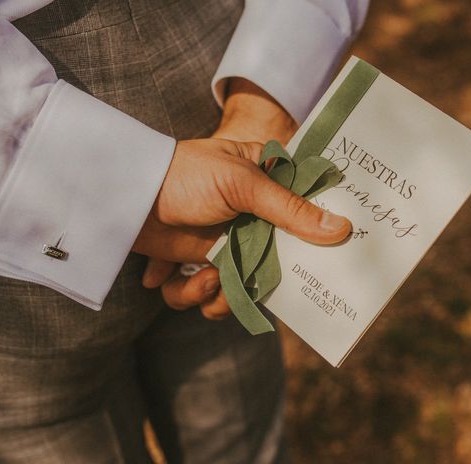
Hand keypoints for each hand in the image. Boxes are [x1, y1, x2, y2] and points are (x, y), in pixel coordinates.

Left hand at [139, 80, 345, 319]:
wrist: (128, 195)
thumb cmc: (187, 174)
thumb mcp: (243, 185)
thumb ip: (290, 209)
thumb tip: (342, 229)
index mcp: (272, 188)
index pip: (311, 215)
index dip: (321, 240)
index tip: (334, 261)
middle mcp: (256, 220)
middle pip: (282, 263)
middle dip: (265, 282)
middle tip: (254, 281)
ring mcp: (230, 245)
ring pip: (245, 288)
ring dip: (220, 295)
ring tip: (202, 278)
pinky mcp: (202, 264)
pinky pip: (210, 296)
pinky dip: (192, 295)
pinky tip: (173, 278)